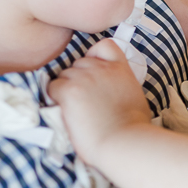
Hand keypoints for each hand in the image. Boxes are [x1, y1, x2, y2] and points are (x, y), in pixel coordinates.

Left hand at [46, 39, 151, 163]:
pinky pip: (53, 87)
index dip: (96, 56)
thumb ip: (121, 84)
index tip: (95, 71)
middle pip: (79, 63)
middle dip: (78, 78)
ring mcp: (83, 78)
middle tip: (84, 100)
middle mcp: (101, 68)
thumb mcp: (135, 96)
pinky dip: (55, 98)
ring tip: (75, 109)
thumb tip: (111, 92)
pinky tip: (65, 112)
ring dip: (66, 89)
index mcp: (120, 68)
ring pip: (64, 75)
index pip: (104, 45)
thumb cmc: (133, 128)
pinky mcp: (69, 91)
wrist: (123, 141)